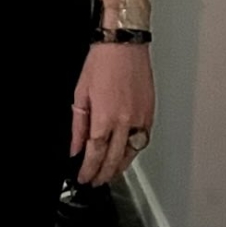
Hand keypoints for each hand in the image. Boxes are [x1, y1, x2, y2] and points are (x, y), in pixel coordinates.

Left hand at [70, 43, 154, 187]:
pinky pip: (143, 140)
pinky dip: (134, 151)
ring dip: (121, 167)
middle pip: (115, 159)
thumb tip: (75, 147)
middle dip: (104, 174)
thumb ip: (78, 125)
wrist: (124, 44)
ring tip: (110, 174)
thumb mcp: (80, 94)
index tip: (83, 178)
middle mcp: (126, 121)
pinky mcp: (150, 112)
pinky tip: (127, 154)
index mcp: (105, 117)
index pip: (96, 154)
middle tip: (96, 182)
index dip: (89, 170)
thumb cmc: (102, 62)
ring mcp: (141, 118)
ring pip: (132, 153)